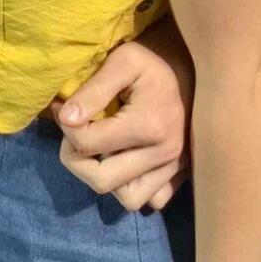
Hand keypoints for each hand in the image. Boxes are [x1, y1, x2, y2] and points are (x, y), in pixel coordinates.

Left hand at [53, 23, 194, 211]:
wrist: (194, 69)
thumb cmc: (153, 62)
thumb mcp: (122, 61)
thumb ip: (93, 90)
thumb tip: (66, 118)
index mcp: (149, 126)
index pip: (87, 144)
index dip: (66, 127)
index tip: (66, 110)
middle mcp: (165, 154)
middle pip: (101, 181)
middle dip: (77, 161)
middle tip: (78, 136)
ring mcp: (175, 168)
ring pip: (128, 199)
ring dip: (107, 179)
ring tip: (102, 151)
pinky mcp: (181, 175)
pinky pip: (153, 200)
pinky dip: (135, 187)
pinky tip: (126, 162)